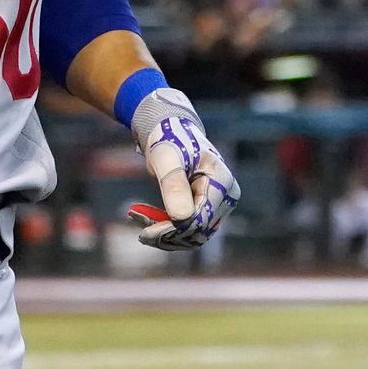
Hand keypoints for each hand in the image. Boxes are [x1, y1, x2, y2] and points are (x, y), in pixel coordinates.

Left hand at [128, 107, 240, 250]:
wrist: (170, 132)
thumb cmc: (168, 140)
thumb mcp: (167, 158)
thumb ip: (174, 185)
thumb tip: (182, 218)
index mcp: (222, 183)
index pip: (200, 220)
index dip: (173, 230)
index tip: (145, 233)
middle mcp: (227, 197)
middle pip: (198, 231)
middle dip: (168, 235)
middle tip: (140, 233)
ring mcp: (219, 204)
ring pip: (194, 235)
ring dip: (167, 236)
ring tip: (141, 223)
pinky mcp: (207, 209)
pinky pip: (190, 229)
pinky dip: (169, 230)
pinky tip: (148, 221)